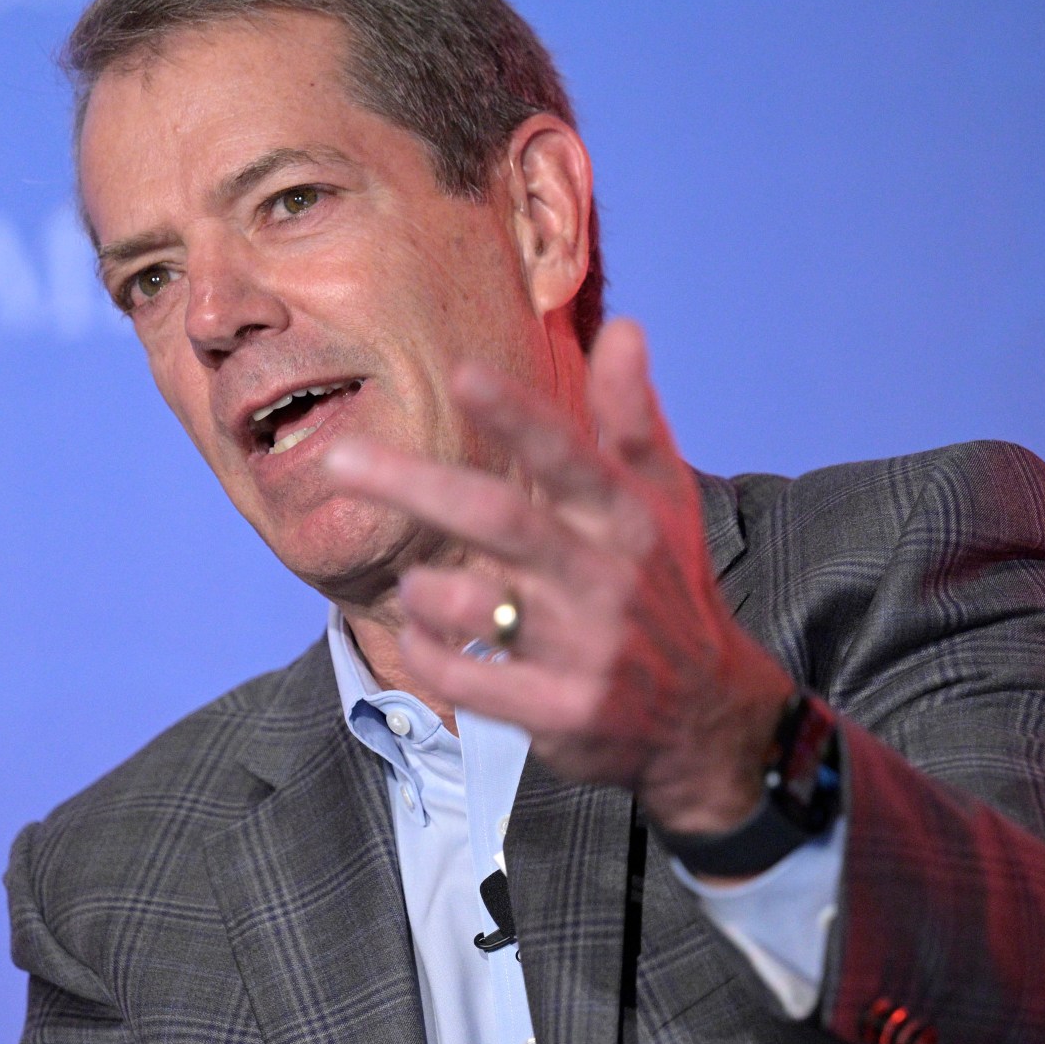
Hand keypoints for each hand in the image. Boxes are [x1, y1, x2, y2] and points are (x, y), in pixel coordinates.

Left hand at [323, 318, 794, 839]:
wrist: (707, 716)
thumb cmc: (666, 587)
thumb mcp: (664, 502)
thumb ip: (633, 418)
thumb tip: (624, 327)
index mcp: (629, 520)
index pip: (571, 457)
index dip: (519, 417)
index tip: (463, 374)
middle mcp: (606, 580)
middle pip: (501, 521)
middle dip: (414, 485)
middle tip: (337, 460)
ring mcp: (584, 651)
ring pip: (472, 605)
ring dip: (423, 588)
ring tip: (416, 584)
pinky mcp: (560, 712)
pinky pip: (464, 678)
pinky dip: (427, 650)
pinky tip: (423, 633)